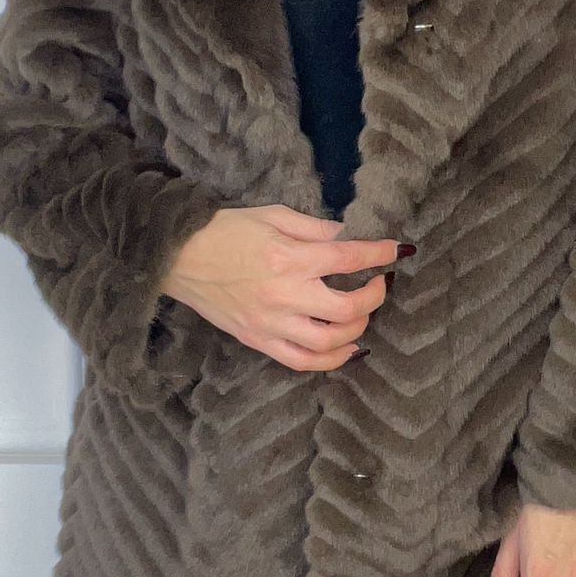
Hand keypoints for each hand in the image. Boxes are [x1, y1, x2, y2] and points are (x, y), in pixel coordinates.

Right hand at [162, 204, 407, 372]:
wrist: (177, 257)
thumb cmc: (224, 230)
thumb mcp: (272, 215)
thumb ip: (313, 228)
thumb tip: (346, 237)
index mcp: (287, 258)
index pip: (347, 259)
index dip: (379, 254)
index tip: (398, 250)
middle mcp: (283, 295)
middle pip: (346, 308)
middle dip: (374, 296)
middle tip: (380, 283)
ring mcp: (270, 323)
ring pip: (329, 342)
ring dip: (358, 329)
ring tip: (363, 313)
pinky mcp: (258, 341)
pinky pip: (301, 361)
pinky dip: (331, 361)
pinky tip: (348, 348)